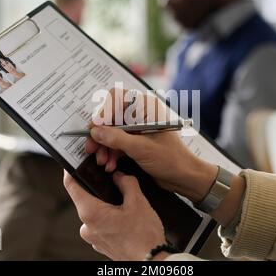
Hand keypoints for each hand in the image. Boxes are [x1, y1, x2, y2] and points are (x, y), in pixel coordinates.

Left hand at [64, 171, 167, 260]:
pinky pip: (101, 224)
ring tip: (126, 207)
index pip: (71, 186)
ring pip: (95, 212)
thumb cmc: (144, 237)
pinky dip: (110, 218)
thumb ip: (126, 183)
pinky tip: (126, 220)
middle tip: (115, 183)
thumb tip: (120, 176)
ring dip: (107, 205)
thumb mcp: (138, 202)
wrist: (151, 262)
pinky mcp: (100, 244)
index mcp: (91, 213)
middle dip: (99, 189)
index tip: (74, 162)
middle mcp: (87, 226)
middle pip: (85, 198)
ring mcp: (93, 237)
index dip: (71, 171)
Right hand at [86, 89, 217, 202]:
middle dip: (100, 135)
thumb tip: (95, 131)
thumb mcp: (141, 148)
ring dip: (105, 147)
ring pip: (112, 132)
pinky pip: (118, 142)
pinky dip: (112, 153)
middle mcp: (141, 113)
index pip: (116, 98)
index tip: (94, 129)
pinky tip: (110, 165)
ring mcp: (138, 127)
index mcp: (146, 107)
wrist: (185, 177)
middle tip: (91, 149)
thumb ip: (116, 139)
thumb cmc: (172, 159)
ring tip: (102, 162)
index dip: (103, 113)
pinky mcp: (137, 140)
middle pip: (111, 117)